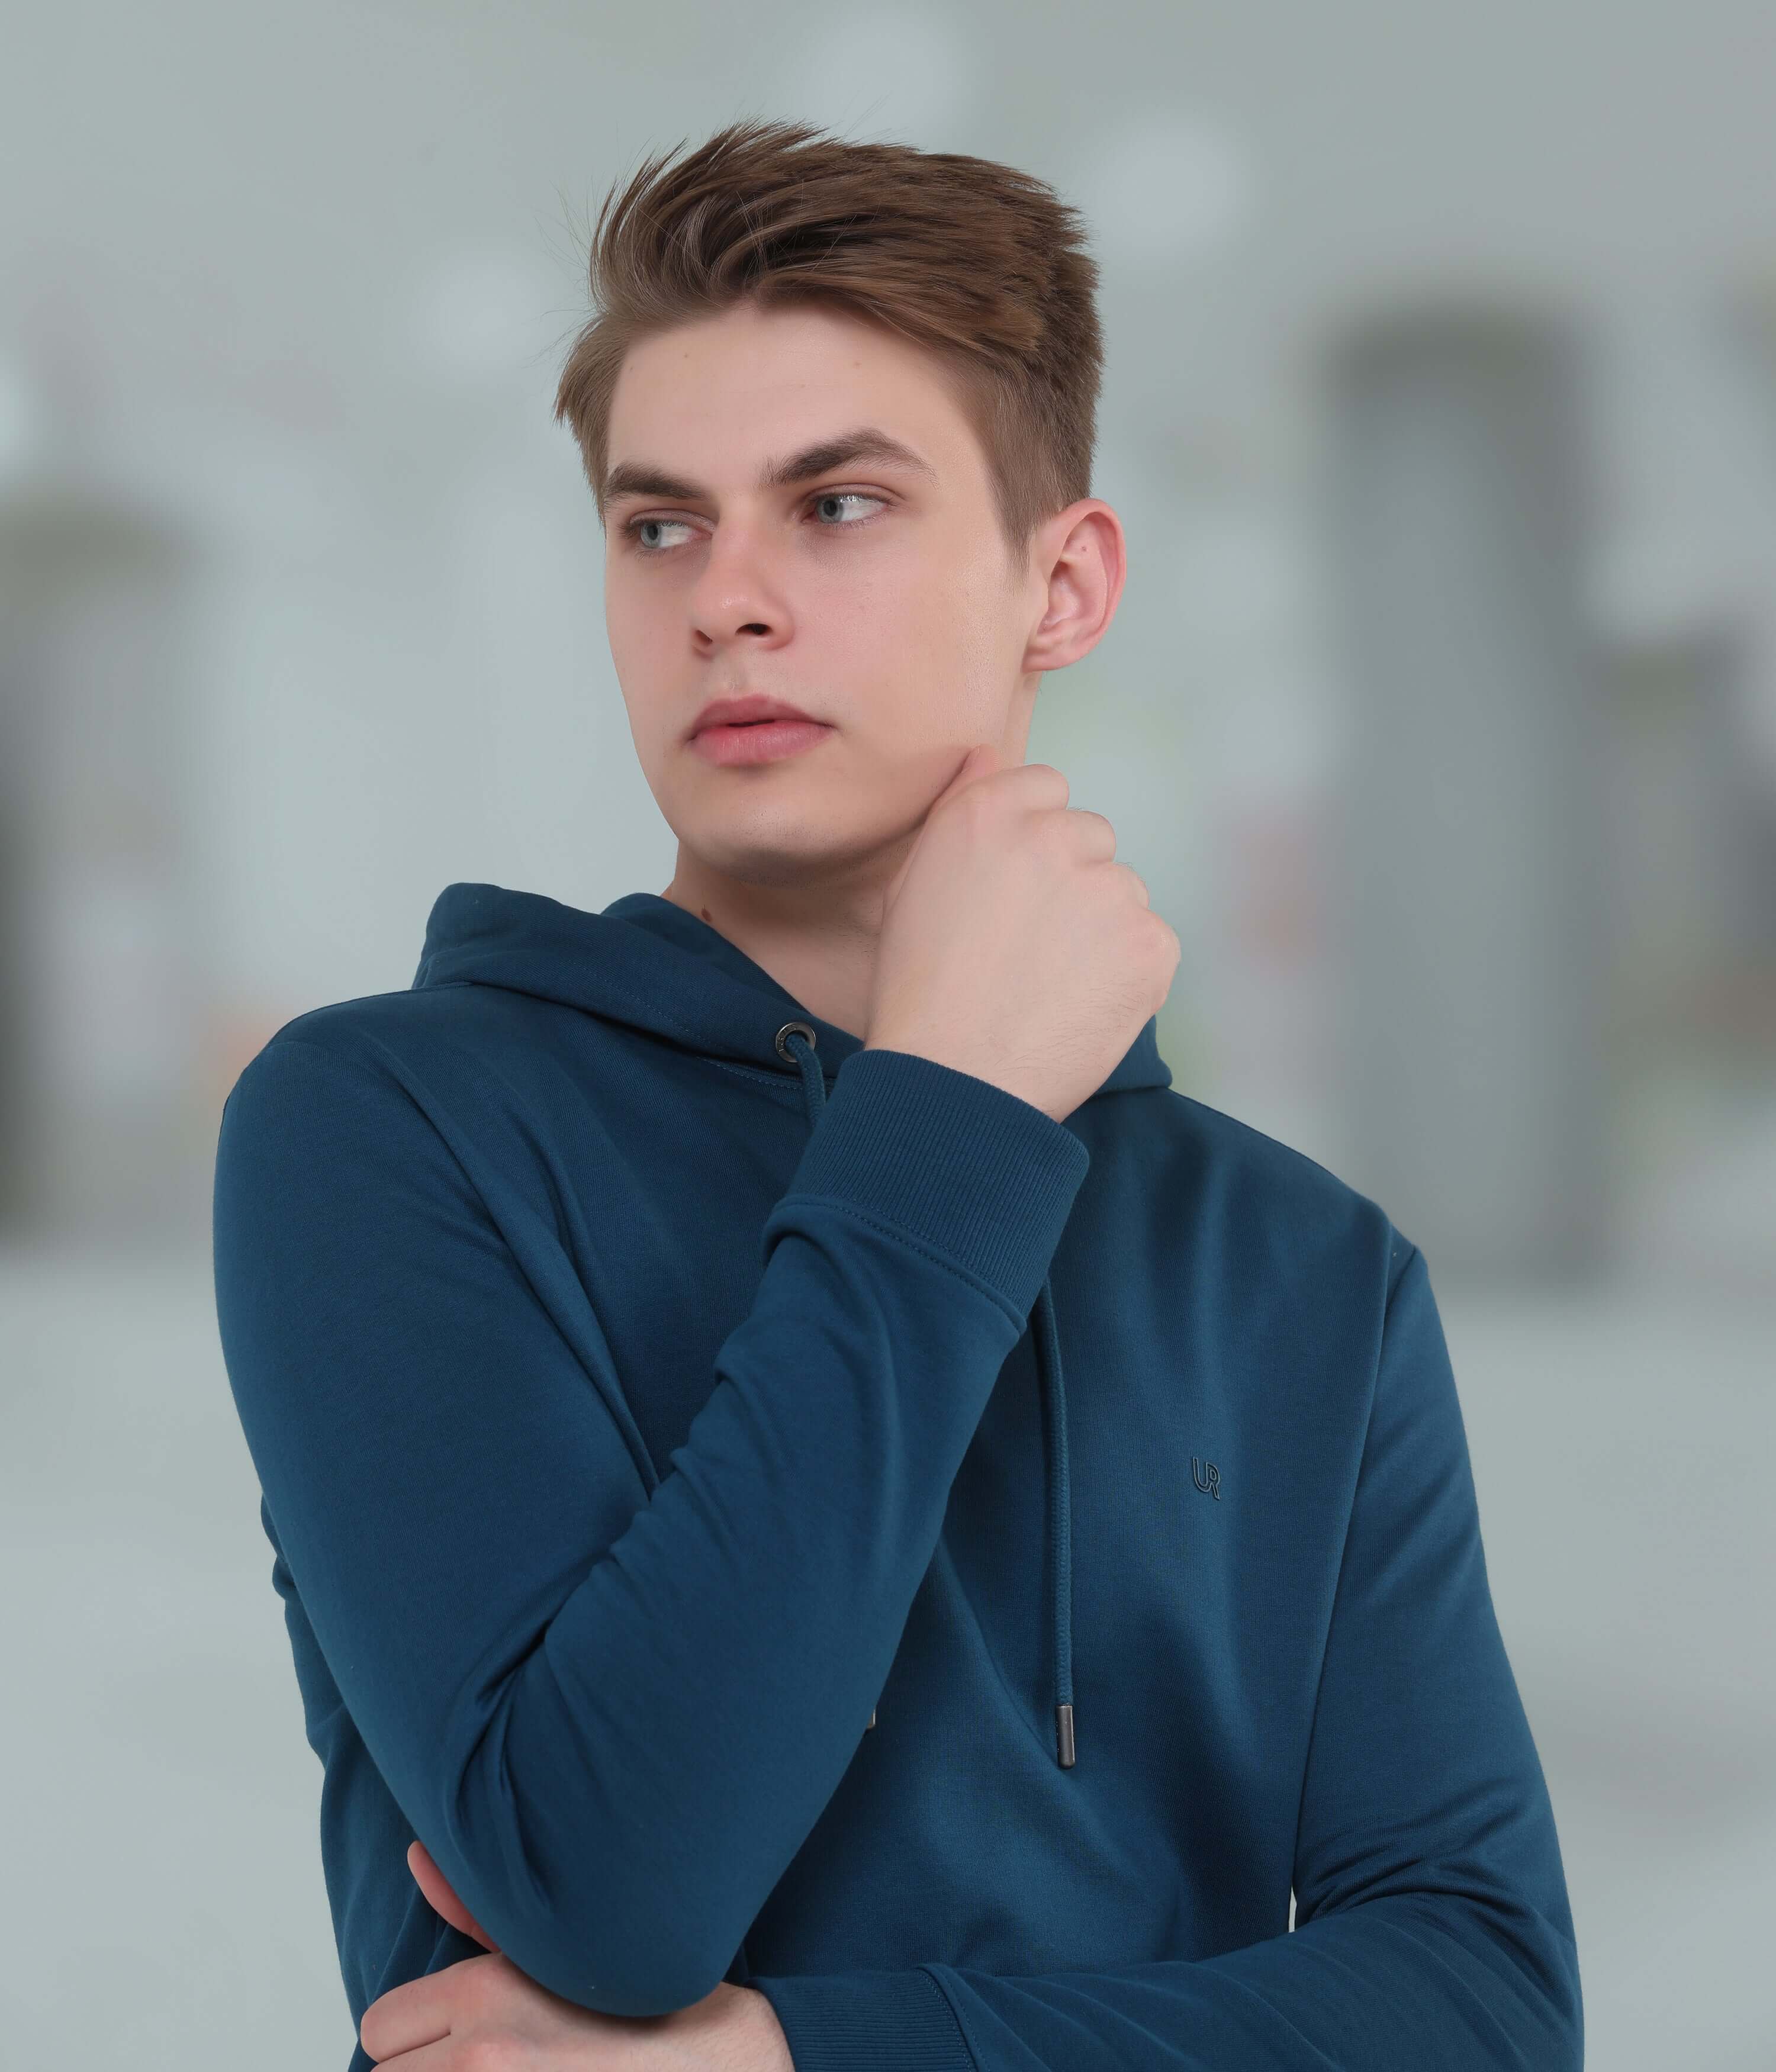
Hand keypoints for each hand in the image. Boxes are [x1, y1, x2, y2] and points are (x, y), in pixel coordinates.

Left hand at [357, 1841, 792, 2068]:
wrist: (726, 2069)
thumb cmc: (646, 2010)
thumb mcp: (558, 1950)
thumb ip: (475, 1910)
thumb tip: (417, 1854)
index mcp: (486, 1994)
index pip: (379, 2028)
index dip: (413, 2036)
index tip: (456, 2037)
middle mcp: (483, 2057)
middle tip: (489, 2063)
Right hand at [866, 741, 1179, 1122]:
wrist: (953, 1080)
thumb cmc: (919, 991)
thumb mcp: (913, 885)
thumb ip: (959, 811)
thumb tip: (987, 753)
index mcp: (990, 813)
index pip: (1048, 788)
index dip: (1032, 843)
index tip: (1013, 891)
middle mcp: (1054, 837)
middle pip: (1092, 839)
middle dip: (1072, 884)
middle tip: (1029, 949)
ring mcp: (1109, 890)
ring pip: (1123, 894)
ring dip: (1101, 931)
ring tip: (1050, 987)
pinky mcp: (1151, 944)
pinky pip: (1153, 944)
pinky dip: (1129, 975)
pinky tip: (1080, 1007)